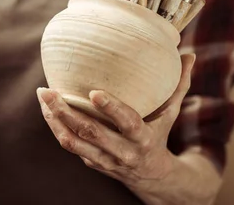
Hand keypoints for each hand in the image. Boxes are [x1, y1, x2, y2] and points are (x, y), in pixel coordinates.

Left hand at [37, 54, 195, 188]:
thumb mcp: (172, 113)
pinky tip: (47, 108)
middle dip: (67, 112)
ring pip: (74, 142)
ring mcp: (105, 160)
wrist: (154, 178)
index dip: (112, 109)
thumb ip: (179, 84)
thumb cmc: (160, 135)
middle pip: (91, 133)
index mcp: (144, 138)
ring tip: (44, 96)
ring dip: (55, 119)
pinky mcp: (92, 162)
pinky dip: (56, 127)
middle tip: (50, 90)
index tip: (94, 92)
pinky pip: (69, 144)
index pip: (128, 123)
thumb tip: (188, 54)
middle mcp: (123, 152)